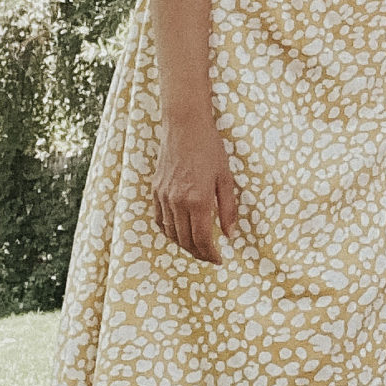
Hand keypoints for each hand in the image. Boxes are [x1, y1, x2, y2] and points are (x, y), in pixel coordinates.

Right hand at [153, 117, 238, 263]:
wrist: (184, 126)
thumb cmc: (210, 149)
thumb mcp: (226, 178)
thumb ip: (228, 209)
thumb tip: (230, 235)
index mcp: (198, 200)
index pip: (202, 239)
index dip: (210, 254)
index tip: (219, 259)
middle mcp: (177, 202)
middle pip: (185, 241)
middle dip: (198, 253)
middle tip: (210, 256)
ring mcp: (163, 197)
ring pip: (170, 233)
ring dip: (184, 245)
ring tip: (197, 247)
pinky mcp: (155, 190)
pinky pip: (159, 220)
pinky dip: (169, 231)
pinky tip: (179, 232)